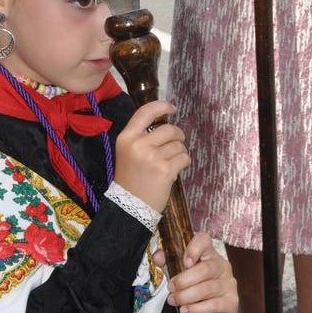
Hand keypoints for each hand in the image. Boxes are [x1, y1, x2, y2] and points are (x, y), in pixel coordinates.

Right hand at [114, 100, 189, 214]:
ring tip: (171, 162)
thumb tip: (165, 121)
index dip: (162, 106)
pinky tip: (175, 170)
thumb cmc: (130, 178)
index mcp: (127, 137)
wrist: (129, 206)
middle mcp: (139, 144)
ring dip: (179, 152)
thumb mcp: (128, 152)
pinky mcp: (165, 170)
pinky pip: (184, 158)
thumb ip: (141, 136)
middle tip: (176, 144)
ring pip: (178, 145)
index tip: (172, 108)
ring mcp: (152, 157)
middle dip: (177, 135)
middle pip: (169, 129)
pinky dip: (184, 163)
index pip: (146, 112)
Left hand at [159, 232, 238, 312]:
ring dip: (186, 295)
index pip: (205, 241)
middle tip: (171, 287)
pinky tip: (186, 310)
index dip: (194, 248)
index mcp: (209, 254)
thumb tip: (157, 256)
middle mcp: (222, 266)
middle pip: (205, 268)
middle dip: (183, 280)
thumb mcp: (180, 274)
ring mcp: (229, 284)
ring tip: (174, 300)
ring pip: (207, 288)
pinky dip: (196, 308)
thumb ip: (169, 263)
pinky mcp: (231, 302)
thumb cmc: (196, 289)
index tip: (185, 262)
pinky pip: (213, 304)